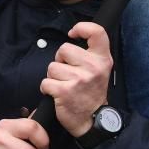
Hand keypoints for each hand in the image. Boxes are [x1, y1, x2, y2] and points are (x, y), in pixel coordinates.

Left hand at [40, 21, 112, 136]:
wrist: (92, 120)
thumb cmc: (91, 92)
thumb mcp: (100, 69)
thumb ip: (90, 53)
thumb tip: (72, 34)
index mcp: (102, 59)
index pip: (97, 32)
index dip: (82, 27)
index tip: (73, 33)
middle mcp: (93, 68)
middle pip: (63, 49)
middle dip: (60, 60)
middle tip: (69, 73)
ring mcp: (79, 79)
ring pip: (52, 66)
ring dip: (54, 76)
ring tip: (65, 85)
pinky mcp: (64, 91)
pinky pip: (45, 82)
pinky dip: (47, 89)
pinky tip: (58, 94)